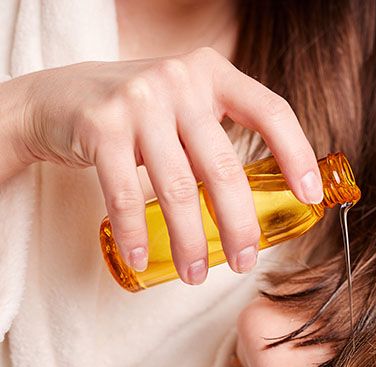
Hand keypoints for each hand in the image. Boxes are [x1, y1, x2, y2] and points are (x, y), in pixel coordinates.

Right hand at [7, 47, 322, 281]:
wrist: (56, 98)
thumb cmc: (139, 113)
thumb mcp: (187, 106)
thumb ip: (221, 136)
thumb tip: (270, 197)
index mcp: (214, 73)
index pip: (271, 111)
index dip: (297, 154)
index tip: (310, 196)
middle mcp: (180, 80)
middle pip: (223, 166)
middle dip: (238, 224)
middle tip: (244, 261)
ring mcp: (138, 100)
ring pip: (178, 187)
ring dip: (189, 241)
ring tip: (195, 275)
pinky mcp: (100, 124)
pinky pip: (124, 192)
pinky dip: (136, 231)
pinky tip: (141, 258)